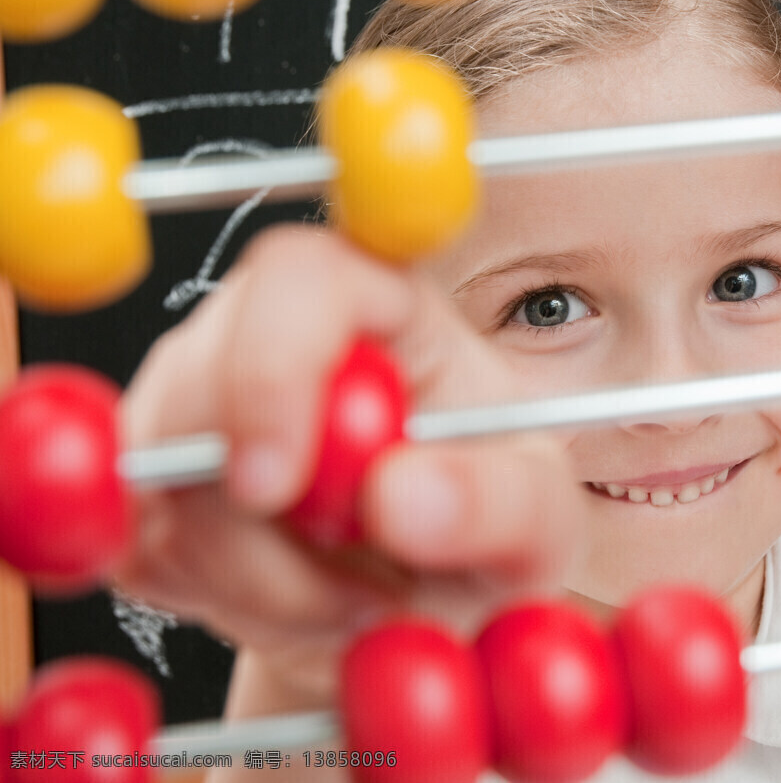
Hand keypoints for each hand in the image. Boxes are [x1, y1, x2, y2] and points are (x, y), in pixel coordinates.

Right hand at [114, 223, 581, 714]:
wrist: (428, 596)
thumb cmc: (489, 525)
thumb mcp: (538, 521)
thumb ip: (497, 503)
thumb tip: (396, 494)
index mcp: (390, 305)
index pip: (303, 275)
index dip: (271, 364)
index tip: (276, 486)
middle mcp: (280, 329)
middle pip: (202, 375)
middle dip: (260, 520)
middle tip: (364, 594)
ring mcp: (205, 396)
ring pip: (160, 475)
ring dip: (258, 579)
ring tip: (356, 597)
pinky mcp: (157, 473)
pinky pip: (143, 539)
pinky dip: (219, 600)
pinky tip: (298, 601)